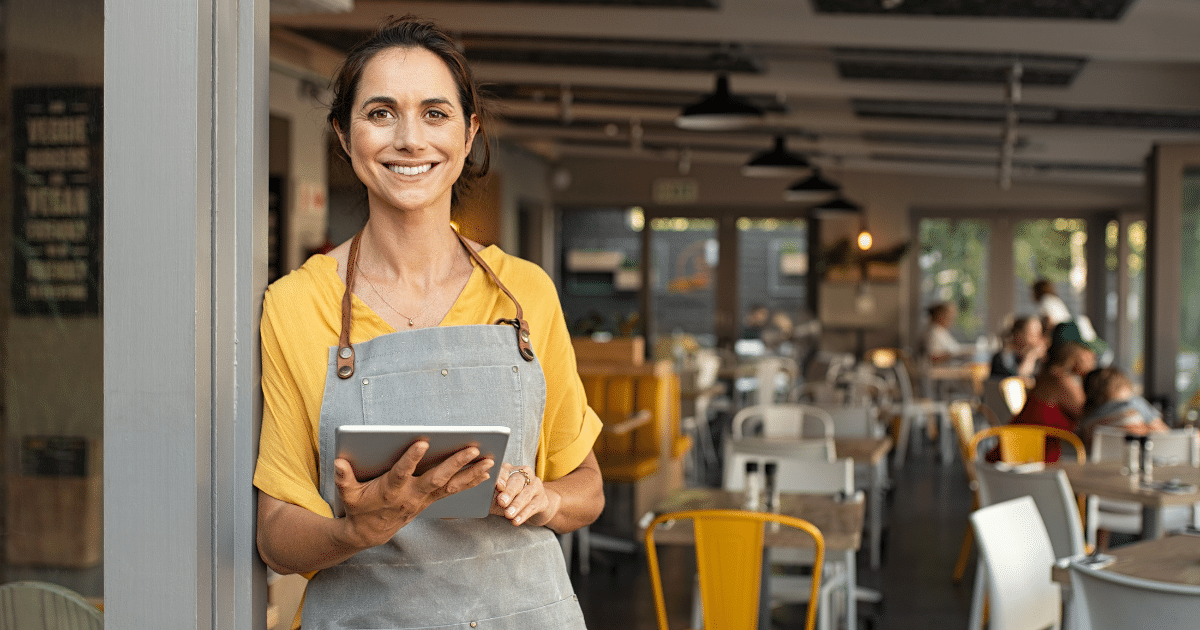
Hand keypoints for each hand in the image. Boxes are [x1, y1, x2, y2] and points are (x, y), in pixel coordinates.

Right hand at [334, 441, 493, 548]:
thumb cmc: (359, 507)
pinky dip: (470, 482)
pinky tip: (486, 472)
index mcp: (391, 490)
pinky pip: (454, 490)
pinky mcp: (431, 500)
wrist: (370, 533)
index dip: (411, 458)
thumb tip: (339, 463)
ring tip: (489, 460)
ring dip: (471, 473)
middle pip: (436, 478)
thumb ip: (344, 478)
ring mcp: (424, 499)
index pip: (402, 472)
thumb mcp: (348, 494)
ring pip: (451, 485)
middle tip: (472, 448)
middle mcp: (412, 495)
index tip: (423, 442)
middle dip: (455, 463)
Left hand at [492, 464, 559, 526]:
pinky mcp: (543, 500)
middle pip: (517, 481)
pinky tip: (516, 521)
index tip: (497, 486)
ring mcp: (536, 486)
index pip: (505, 470)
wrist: (533, 507)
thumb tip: (481, 497)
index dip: (501, 478)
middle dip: (509, 492)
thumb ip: (491, 494)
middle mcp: (525, 475)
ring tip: (508, 515)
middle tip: (502, 502)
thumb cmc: (510, 500)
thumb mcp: (498, 496)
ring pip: (526, 494)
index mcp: (511, 470)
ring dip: (516, 505)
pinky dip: (523, 514)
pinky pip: (533, 506)